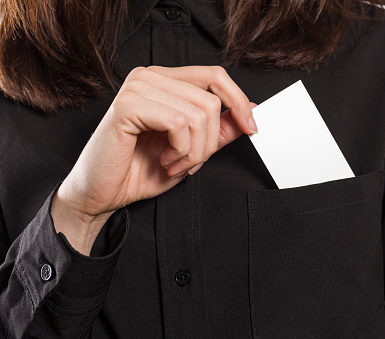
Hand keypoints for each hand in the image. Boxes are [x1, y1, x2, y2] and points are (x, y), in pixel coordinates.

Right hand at [51, 66, 256, 254]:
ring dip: (194, 151)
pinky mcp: (128, 105)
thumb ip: (218, 129)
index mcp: (165, 82)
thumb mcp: (192, 149)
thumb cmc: (139, 171)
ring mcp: (137, 88)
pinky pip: (179, 122)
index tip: (251, 127)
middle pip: (211, 99)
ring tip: (175, 164)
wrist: (101, 194)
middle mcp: (150, 77)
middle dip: (210, 142)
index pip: (215, 76)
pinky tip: (164, 161)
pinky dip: (180, 150)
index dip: (238, 101)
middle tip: (191, 164)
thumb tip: (249, 110)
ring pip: (199, 113)